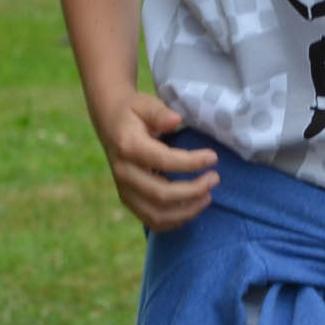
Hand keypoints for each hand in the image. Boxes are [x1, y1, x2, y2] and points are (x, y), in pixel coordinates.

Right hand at [101, 92, 218, 230]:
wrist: (110, 122)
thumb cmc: (134, 111)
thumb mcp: (145, 104)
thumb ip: (159, 112)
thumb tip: (176, 120)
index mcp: (128, 147)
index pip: (164, 161)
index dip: (191, 163)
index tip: (213, 157)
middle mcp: (123, 173)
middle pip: (161, 194)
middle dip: (193, 190)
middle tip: (215, 178)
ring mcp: (124, 189)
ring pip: (156, 214)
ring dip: (187, 211)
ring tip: (208, 197)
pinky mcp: (128, 200)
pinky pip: (152, 221)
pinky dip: (175, 220)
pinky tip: (193, 208)